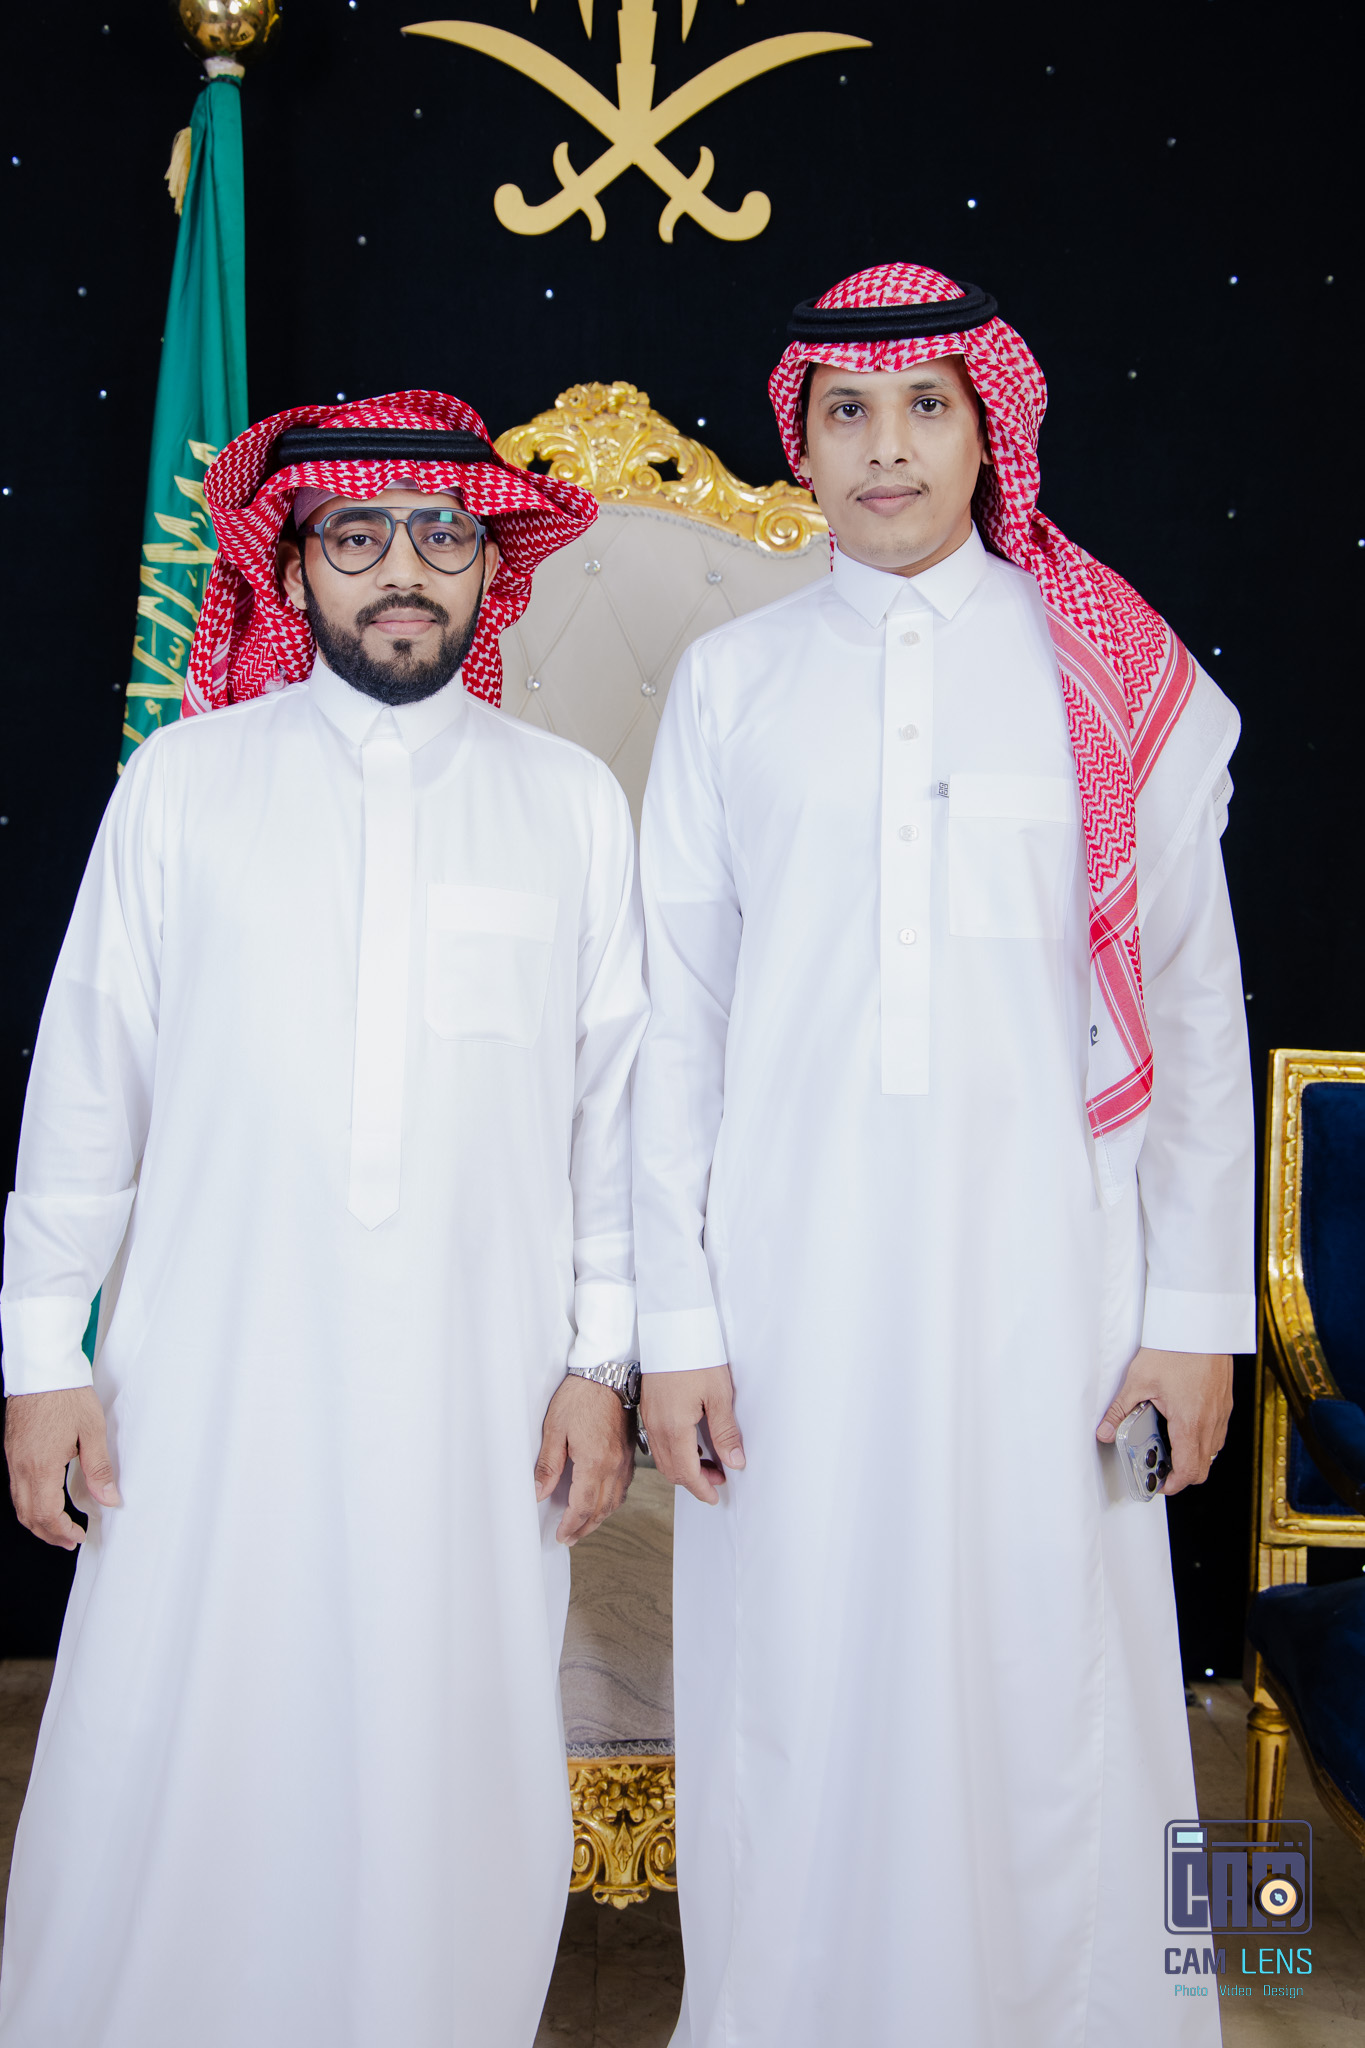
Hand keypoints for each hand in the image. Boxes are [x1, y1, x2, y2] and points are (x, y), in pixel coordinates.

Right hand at [4, 1386, 120, 1549]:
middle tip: (70, 1540)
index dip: (63, 1532)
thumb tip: (108, 1499)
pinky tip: (46, 1501)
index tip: (79, 1535)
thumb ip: (99, 1469)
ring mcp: (14, 1459)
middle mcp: (22, 1467)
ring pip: (19, 1504)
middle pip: (28, 1516)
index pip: (46, 1515)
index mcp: (41, 1466)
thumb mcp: (92, 1431)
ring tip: (59, 1527)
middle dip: (48, 1534)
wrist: (43, 1370)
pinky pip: (16, 1488)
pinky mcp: (13, 1451)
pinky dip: (30, 1504)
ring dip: (38, 1521)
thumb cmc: (67, 1395)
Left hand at [534, 1374, 633, 1545]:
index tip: (561, 1534)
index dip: (571, 1525)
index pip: (583, 1506)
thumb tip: (539, 1491)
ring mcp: (624, 1460)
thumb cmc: (581, 1396)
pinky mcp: (628, 1452)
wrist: (606, 1374)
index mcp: (594, 1462)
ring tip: (585, 1525)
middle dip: (585, 1527)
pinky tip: (604, 1501)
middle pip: (601, 1509)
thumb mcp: (554, 1429)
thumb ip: (548, 1464)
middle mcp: (614, 1465)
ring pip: (615, 1501)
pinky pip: (624, 1486)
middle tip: (570, 1537)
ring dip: (600, 1517)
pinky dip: (613, 1501)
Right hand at [639, 1365, 744, 1505]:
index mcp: (674, 1427)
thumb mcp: (719, 1395)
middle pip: (672, 1470)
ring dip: (683, 1467)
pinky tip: (690, 1444)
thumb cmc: (695, 1357)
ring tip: (708, 1463)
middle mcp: (656, 1426)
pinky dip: (673, 1452)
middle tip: (718, 1479)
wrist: (671, 1328)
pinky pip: (657, 1442)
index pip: (686, 1472)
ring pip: (662, 1458)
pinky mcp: (647, 1408)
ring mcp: (648, 1417)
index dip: (702, 1489)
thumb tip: (734, 1462)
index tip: (715, 1497)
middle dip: (694, 1481)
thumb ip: (725, 1432)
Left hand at [1096, 1347, 1232, 1496]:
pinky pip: (1218, 1431)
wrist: (1200, 1324)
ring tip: (1170, 1443)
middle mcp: (1211, 1422)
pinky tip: (1183, 1422)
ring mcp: (1221, 1412)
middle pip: (1203, 1466)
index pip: (1188, 1470)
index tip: (1159, 1483)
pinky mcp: (1225, 1401)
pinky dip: (1203, 1437)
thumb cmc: (1173, 1349)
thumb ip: (1120, 1410)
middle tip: (1161, 1467)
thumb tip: (1105, 1431)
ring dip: (1194, 1454)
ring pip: (1213, 1449)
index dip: (1173, 1484)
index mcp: (1189, 1422)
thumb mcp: (1138, 1380)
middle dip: (1183, 1474)